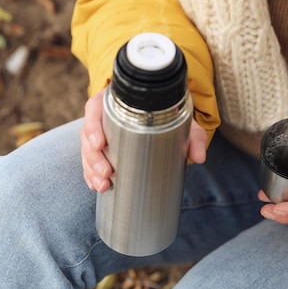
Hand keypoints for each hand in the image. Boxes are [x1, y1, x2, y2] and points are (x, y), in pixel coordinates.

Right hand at [80, 90, 207, 191]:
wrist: (167, 115)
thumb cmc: (169, 114)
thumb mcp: (182, 122)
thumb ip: (193, 136)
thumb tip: (199, 157)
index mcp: (116, 102)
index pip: (95, 109)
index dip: (93, 126)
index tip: (100, 144)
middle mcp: (105, 117)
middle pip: (89, 135)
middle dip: (94, 157)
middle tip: (107, 173)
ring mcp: (102, 134)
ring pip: (88, 151)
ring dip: (91, 170)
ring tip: (102, 185)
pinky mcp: (104, 149)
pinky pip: (91, 161)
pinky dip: (91, 175)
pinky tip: (96, 186)